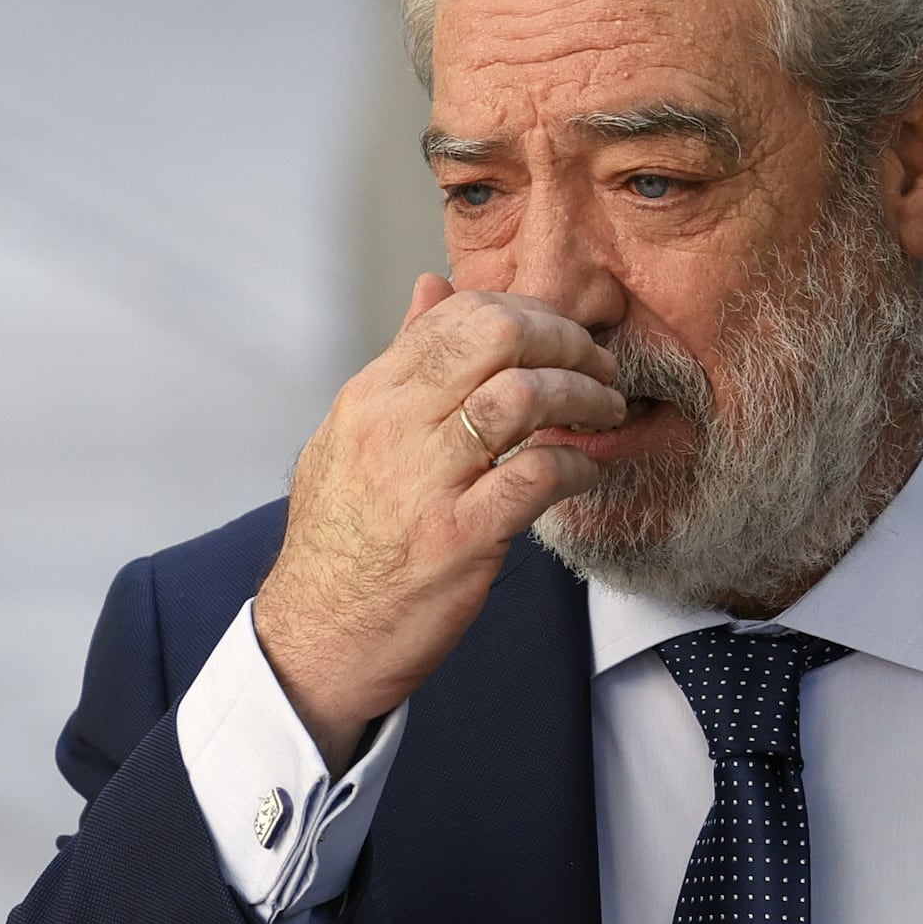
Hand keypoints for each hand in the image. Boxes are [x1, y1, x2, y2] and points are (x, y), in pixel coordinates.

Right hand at [252, 278, 625, 769]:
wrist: (317, 635)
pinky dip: (577, 465)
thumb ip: (400, 362)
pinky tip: (586, 470)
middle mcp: (394, 426)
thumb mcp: (349, 434)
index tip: (559, 335)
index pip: (457, 315)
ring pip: (523, 396)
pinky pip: (538, 476)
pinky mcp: (459, 536)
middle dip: (564, 338)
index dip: (527, 312)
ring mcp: (426, 481)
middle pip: (495, 335)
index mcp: (371, 396)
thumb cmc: (341, 538)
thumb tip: (433, 288)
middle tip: (597, 361)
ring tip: (605, 408)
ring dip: (582, 393)